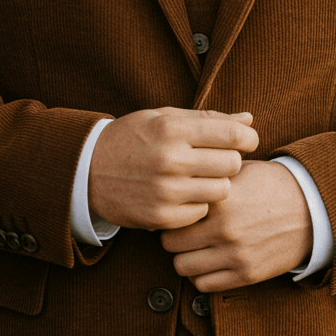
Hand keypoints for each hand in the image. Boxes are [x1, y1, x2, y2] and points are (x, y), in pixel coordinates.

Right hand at [88, 107, 258, 230]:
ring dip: (216, 184)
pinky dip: (197, 204)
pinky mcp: (161, 217)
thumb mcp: (164, 118)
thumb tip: (249, 119)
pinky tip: (183, 194)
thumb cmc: (132, 139)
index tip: (244, 140)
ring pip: (222, 191)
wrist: (86, 171)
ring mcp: (166, 191)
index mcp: (173, 129)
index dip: (247, 137)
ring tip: (199, 177)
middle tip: (215, 160)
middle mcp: (171, 160)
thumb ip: (208, 119)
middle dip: (229, 160)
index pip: (234, 134)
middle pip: (233, 164)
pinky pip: (202, 212)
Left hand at [160, 160, 312, 291]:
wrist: (312, 208)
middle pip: (170, 244)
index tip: (174, 213)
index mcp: (220, 201)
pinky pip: (205, 285)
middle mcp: (225, 229)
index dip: (170, 214)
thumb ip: (207, 182)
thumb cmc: (271, 186)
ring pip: (183, 268)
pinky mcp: (247, 274)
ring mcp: (236, 255)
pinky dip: (201, 276)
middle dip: (173, 238)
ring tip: (195, 250)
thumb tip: (174, 187)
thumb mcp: (238, 174)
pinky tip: (209, 263)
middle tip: (181, 233)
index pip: (172, 215)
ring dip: (185, 259)